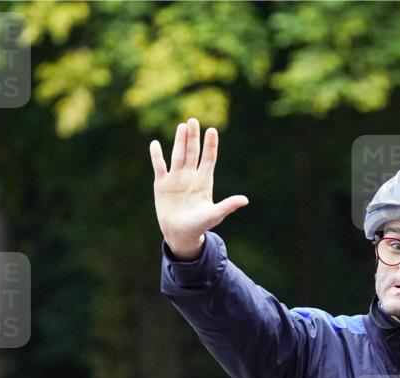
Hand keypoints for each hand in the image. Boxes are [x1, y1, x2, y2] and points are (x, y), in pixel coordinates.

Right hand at [150, 118, 248, 260]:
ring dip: (179, 141)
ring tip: (182, 126)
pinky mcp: (161, 184)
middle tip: (193, 120)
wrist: (180, 234)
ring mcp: (176, 179)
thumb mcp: (214, 215)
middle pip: (193, 153)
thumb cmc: (200, 226)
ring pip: (178, 155)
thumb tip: (245, 200)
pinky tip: (155, 144)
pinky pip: (159, 166)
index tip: (212, 130)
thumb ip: (227, 206)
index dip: (210, 145)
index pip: (208, 159)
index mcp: (204, 182)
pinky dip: (156, 156)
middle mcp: (190, 177)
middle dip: (193, 137)